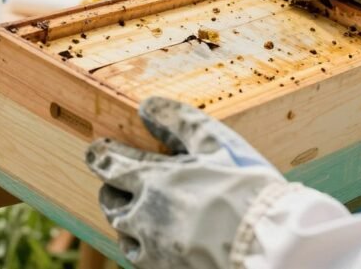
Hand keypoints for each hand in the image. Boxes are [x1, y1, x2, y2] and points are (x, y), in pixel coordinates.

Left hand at [85, 97, 286, 268]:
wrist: (267, 247)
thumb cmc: (246, 191)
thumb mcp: (216, 144)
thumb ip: (179, 121)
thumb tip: (147, 106)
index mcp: (152, 182)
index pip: (109, 166)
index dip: (98, 157)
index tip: (94, 152)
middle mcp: (143, 217)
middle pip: (110, 202)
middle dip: (110, 189)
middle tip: (113, 183)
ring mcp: (152, 250)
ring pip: (122, 233)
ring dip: (124, 219)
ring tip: (133, 212)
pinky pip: (139, 259)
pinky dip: (140, 247)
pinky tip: (153, 242)